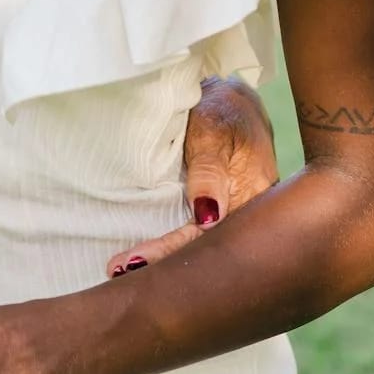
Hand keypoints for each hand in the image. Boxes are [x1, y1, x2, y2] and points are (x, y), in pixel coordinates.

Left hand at [106, 73, 278, 274]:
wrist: (234, 100)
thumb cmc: (223, 111)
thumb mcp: (213, 130)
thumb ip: (210, 170)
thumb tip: (209, 217)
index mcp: (255, 197)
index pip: (209, 237)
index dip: (171, 251)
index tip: (133, 262)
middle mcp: (250, 216)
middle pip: (208, 251)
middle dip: (166, 267)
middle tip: (118, 272)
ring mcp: (238, 216)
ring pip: (204, 247)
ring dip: (167, 261)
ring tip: (124, 272)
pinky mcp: (225, 212)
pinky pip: (201, 235)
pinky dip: (175, 246)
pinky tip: (149, 259)